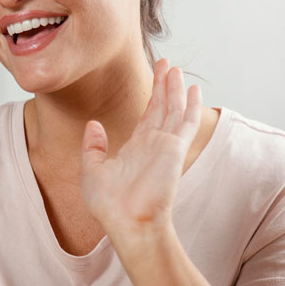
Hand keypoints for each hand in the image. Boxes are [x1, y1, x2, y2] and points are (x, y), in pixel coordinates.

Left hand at [80, 59, 201, 236]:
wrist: (128, 223)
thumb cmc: (110, 206)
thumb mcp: (92, 171)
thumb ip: (93, 147)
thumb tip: (93, 125)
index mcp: (135, 148)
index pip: (147, 116)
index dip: (151, 96)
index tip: (154, 77)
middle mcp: (153, 144)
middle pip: (162, 107)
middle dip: (164, 84)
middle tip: (165, 62)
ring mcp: (166, 145)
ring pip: (173, 108)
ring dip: (174, 87)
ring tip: (174, 67)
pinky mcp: (175, 148)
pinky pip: (185, 121)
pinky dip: (190, 104)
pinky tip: (192, 88)